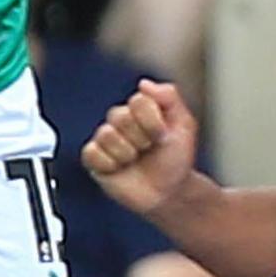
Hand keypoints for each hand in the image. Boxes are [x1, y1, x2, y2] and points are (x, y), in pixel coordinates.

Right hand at [81, 78, 203, 214]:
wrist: (169, 193)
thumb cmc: (175, 160)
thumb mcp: (184, 126)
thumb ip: (169, 97)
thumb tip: (144, 83)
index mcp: (141, 109)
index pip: (138, 101)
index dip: (153, 122)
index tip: (163, 136)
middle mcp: (121, 121)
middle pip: (120, 116)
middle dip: (141, 138)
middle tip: (148, 149)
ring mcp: (106, 140)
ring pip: (106, 135)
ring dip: (127, 153)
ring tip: (135, 161)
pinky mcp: (94, 160)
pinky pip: (91, 153)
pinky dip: (109, 164)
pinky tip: (120, 169)